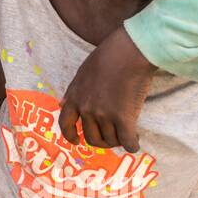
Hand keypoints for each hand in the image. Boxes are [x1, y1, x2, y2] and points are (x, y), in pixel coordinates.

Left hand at [59, 25, 153, 152]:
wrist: (128, 53)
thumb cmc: (107, 57)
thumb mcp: (81, 72)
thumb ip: (72, 91)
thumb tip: (61, 104)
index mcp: (75, 98)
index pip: (65, 124)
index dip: (70, 136)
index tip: (77, 141)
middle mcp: (87, 110)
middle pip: (92, 138)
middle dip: (103, 141)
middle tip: (113, 136)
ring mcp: (104, 115)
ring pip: (111, 140)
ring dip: (119, 140)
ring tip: (128, 132)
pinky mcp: (123, 118)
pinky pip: (127, 141)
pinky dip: (133, 145)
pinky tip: (136, 140)